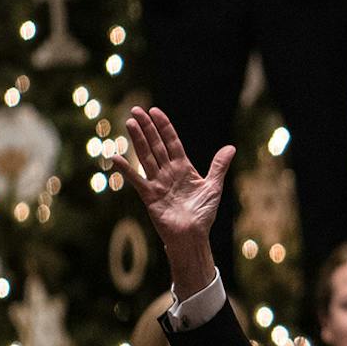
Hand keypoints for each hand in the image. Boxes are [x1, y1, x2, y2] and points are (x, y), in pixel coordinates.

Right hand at [112, 108, 234, 281]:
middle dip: (147, 127)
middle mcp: (168, 172)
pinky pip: (136, 180)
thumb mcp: (213, 186)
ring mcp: (157, 183)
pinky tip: (116, 157)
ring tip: (129, 123)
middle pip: (156, 145)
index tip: (155, 111)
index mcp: (183, 168)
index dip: (164, 127)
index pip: (172, 142)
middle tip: (136, 110)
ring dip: (138, 140)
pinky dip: (126, 170)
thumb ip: (218, 166)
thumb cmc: (203, 213)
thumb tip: (230, 147)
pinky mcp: (149, 196)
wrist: (193, 235)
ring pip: (146, 157)